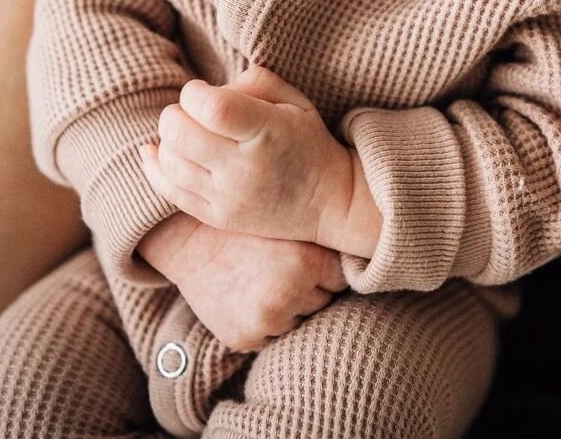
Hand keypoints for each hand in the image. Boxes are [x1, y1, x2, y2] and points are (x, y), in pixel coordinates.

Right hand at [137, 213, 347, 352]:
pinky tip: (249, 295)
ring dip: (290, 307)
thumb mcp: (288, 222)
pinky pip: (273, 335)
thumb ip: (325, 240)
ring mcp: (266, 320)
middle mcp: (289, 294)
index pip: (342, 278)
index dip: (326, 265)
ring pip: (300, 321)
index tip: (308, 254)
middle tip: (281, 264)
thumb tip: (369, 251)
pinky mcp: (245, 338)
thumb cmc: (246, 225)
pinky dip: (266, 321)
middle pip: (324, 301)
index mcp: (306, 261)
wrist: (190, 240)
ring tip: (263, 278)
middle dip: (311, 287)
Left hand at [139, 66, 354, 245]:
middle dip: (175, 113)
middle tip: (192, 112)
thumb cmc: (307, 140)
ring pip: (170, 160)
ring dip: (169, 139)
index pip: (210, 106)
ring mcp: (228, 197)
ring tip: (189, 133)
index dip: (195, 92)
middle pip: (179, 132)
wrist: (329, 200)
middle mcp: (244, 168)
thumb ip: (252, 81)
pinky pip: (169, 191)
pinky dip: (156, 167)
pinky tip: (156, 152)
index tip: (204, 91)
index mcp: (266, 131)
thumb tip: (209, 90)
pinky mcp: (217, 217)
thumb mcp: (294, 99)